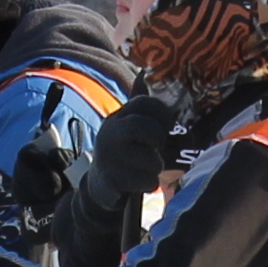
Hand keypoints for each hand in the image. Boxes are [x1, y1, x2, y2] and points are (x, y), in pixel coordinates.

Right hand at [74, 93, 186, 224]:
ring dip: (156, 165)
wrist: (99, 185)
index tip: (167, 125)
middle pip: (141, 126)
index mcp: (116, 119)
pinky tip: (141, 182)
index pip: (142, 103)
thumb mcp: (126, 128)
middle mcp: (110, 134)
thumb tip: (142, 81)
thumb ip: (138, 110)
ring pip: (151, 159)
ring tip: (148, 167)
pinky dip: (151, 183)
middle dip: (157, 136)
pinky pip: (147, 181)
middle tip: (158, 146)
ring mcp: (109, 158)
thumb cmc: (122, 153)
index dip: (162, 112)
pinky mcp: (112, 181)